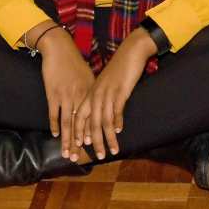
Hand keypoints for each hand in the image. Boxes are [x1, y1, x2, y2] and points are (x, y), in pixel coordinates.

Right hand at [37, 29, 94, 162]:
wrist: (59, 48)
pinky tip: (56, 136)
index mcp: (90, 91)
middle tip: (80, 158)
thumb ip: (91, 91)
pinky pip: (54, 113)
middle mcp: (80, 95)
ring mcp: (66, 95)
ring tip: (68, 154)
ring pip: (68, 122)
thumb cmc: (73, 62)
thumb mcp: (87, 76)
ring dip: (68, 140)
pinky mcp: (53, 93)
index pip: (93, 117)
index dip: (94, 134)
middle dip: (81, 143)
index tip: (96, 148)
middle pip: (82, 124)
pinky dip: (55, 125)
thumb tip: (97, 105)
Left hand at [72, 32, 153, 159]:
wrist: (131, 51)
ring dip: (108, 138)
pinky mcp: (120, 90)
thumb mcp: (105, 84)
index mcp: (90, 93)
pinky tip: (119, 130)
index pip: (79, 117)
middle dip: (93, 142)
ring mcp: (107, 93)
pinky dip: (117, 121)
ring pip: (104, 121)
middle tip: (97, 157)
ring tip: (111, 151)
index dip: (78, 134)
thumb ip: (100, 98)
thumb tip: (99, 115)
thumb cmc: (118, 68)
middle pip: (91, 123)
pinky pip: (116, 109)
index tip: (79, 148)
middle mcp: (96, 95)